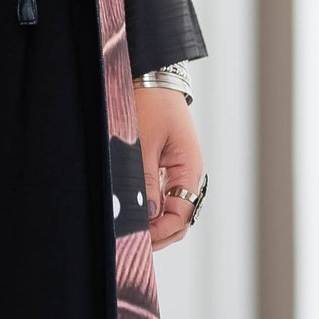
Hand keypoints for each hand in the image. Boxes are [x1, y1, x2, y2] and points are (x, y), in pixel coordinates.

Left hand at [136, 89, 204, 250]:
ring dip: (152, 222)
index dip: (162, 232)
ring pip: (170, 209)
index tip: (139, 240)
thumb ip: (147, 181)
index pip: (183, 215)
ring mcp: (177, 170)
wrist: (151, 76)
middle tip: (131, 242)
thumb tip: (149, 215)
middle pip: (179, 217)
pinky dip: (149, 208)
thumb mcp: (144, 143)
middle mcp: (187, 173)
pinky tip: (133, 212)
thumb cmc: (151, 103)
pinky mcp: (165, 165)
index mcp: (189, 168)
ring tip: (129, 230)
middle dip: (158, 234)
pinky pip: (161, 195)